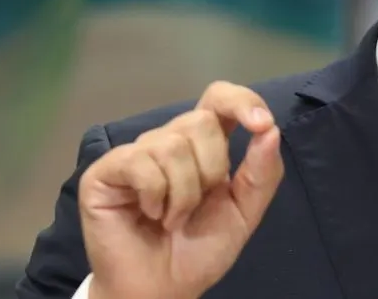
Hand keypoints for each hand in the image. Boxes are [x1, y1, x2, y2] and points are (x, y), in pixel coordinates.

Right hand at [79, 82, 283, 298]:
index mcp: (204, 146)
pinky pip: (141, 163)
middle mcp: (169, 141)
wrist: (162, 290)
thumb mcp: (244, 212)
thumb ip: (262, 173)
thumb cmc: (199, 251)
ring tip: (172, 219)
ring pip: (173, 145)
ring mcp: (135, 154)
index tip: (261, 123)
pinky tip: (149, 214)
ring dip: (183, 194)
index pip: (219, 98)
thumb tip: (271, 129)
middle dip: (211, 170)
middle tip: (196, 206)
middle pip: (201, 121)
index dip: (241, 100)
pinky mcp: (106, 171)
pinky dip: (155, 195)